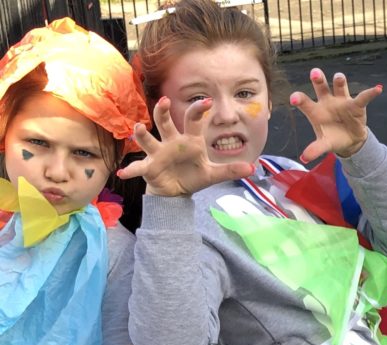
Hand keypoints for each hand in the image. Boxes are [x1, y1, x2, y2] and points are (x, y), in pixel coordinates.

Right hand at [118, 97, 253, 195]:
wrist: (177, 190)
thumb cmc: (194, 175)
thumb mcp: (213, 174)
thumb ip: (230, 170)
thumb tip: (252, 169)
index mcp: (190, 140)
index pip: (193, 120)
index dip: (199, 110)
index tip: (207, 101)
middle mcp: (172, 142)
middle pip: (165, 123)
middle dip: (163, 112)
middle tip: (165, 101)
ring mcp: (158, 153)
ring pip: (148, 140)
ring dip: (142, 134)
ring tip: (138, 128)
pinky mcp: (149, 167)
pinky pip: (138, 167)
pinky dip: (131, 170)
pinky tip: (123, 174)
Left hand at [290, 69, 380, 161]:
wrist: (350, 140)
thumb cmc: (333, 138)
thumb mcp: (324, 144)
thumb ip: (315, 149)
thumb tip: (304, 158)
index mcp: (315, 110)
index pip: (305, 102)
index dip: (299, 99)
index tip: (294, 98)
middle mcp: (326, 101)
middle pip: (321, 87)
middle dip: (318, 79)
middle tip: (315, 72)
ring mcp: (341, 101)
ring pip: (339, 87)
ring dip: (339, 81)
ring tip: (339, 77)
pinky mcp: (355, 104)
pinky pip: (363, 98)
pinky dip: (371, 93)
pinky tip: (378, 89)